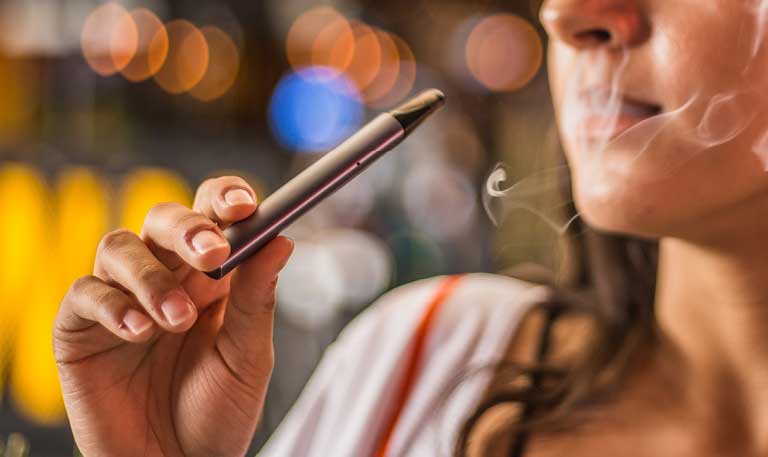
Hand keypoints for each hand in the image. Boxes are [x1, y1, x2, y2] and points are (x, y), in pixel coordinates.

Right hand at [54, 176, 292, 456]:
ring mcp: (121, 298)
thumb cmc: (217, 413)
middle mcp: (165, 277)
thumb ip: (256, 298)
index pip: (212, 215)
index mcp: (211, 277)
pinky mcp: (82, 328)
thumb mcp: (246, 356)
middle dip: (188, 229)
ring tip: (177, 319)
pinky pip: (86, 293)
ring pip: (120, 247)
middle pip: (164, 219)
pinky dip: (113, 305)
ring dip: (151, 276)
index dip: (224, 198)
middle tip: (214, 253)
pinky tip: (138, 331)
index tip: (246, 204)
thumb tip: (281, 238)